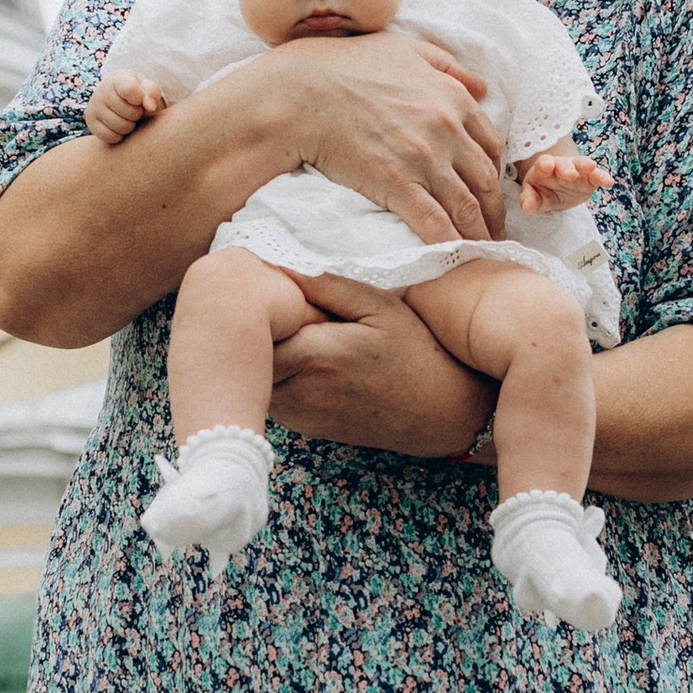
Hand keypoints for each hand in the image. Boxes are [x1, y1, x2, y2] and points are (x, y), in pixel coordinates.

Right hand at [82, 71, 163, 148]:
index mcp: (117, 79)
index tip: (140, 99)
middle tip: (135, 110)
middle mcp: (101, 91)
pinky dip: (120, 136)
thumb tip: (150, 106)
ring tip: (128, 118)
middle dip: (138, 114)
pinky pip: (112, 137)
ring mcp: (94, 108)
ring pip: (121, 127)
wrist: (118, 99)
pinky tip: (120, 126)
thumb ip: (152, 92)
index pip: (130, 90)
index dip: (141, 99)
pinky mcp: (91, 123)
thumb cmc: (137, 93)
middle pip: (130, 112)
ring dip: (130, 126)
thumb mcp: (147, 88)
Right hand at [269, 27, 505, 242]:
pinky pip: (434, 223)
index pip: (490, 144)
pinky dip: (449, 244)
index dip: (494, 172)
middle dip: (494, 211)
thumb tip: (482, 86)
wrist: (298, 93)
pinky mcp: (397, 185)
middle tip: (495, 232)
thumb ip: (447, 65)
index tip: (492, 191)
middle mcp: (447, 129)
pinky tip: (454, 259)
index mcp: (452, 97)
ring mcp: (424, 159)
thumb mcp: (404, 49)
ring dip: (478, 234)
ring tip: (481, 252)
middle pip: (485, 180)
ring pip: (466, 206)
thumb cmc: (344, 66)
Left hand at [269, 276, 494, 457]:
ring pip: (256, 379)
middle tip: (270, 307)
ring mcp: (301, 416)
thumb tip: (279, 264)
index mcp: (314, 355)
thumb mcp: (380, 307)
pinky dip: (276, 376)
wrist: (444, 414)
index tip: (264, 291)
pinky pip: (273, 397)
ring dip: (263, 355)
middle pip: (247, 358)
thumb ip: (326, 285)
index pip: (251, 331)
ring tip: (287, 331)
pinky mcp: (306, 428)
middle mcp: (299, 392)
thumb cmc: (418, 354)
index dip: (251, 308)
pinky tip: (300, 358)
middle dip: (252, 332)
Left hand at [516, 143, 610, 210]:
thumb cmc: (543, 191)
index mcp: (544, 168)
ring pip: (581, 164)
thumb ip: (529, 200)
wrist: (558, 191)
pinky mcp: (590, 179)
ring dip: (585, 165)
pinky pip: (597, 176)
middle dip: (567, 167)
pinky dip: (603, 177)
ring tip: (591, 166)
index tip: (546, 166)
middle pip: (564, 164)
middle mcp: (561, 166)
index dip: (545, 164)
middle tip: (570, 174)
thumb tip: (527, 207)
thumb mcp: (534, 197)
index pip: (543, 163)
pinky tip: (609, 182)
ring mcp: (577, 170)